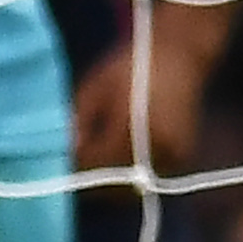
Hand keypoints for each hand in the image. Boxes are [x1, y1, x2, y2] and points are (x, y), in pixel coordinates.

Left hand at [70, 18, 216, 175]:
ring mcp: (174, 155)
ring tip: (92, 164)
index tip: (60, 162)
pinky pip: (149, 177)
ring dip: (111, 182)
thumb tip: (68, 151)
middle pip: (114, 184)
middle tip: (73, 167)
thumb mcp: (96, 85)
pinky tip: (116, 159)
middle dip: (91, 180)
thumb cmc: (131, 65)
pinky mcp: (182, 157)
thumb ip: (79, 120)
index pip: (95, 164)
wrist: (180, 54)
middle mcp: (158, 147)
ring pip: (133, 187)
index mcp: (133, 127)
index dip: (75, 167)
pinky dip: (130, 175)